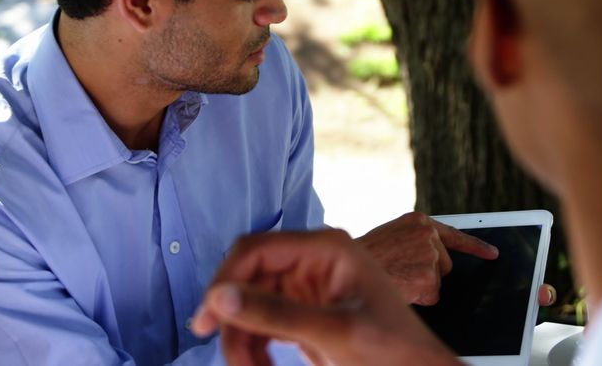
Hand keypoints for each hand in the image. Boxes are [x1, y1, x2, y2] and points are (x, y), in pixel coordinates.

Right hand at [191, 229, 460, 365]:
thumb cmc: (395, 353)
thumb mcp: (334, 334)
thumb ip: (276, 315)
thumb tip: (219, 297)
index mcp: (326, 248)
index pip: (255, 250)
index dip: (224, 281)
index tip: (206, 319)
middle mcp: (314, 258)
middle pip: (248, 277)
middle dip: (235, 318)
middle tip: (230, 356)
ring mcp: (309, 284)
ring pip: (252, 302)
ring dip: (243, 337)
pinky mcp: (306, 310)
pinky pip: (265, 320)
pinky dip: (256, 344)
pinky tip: (260, 364)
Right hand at [355, 212, 498, 304]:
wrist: (346, 266)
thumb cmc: (364, 255)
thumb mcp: (390, 236)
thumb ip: (414, 240)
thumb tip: (434, 256)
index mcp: (418, 221)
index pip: (455, 234)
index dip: (476, 246)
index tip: (493, 253)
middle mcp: (428, 234)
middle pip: (445, 263)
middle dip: (428, 271)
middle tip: (401, 270)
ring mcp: (431, 255)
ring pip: (438, 281)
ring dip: (421, 284)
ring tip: (396, 276)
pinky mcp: (430, 277)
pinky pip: (432, 296)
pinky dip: (418, 297)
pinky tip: (400, 287)